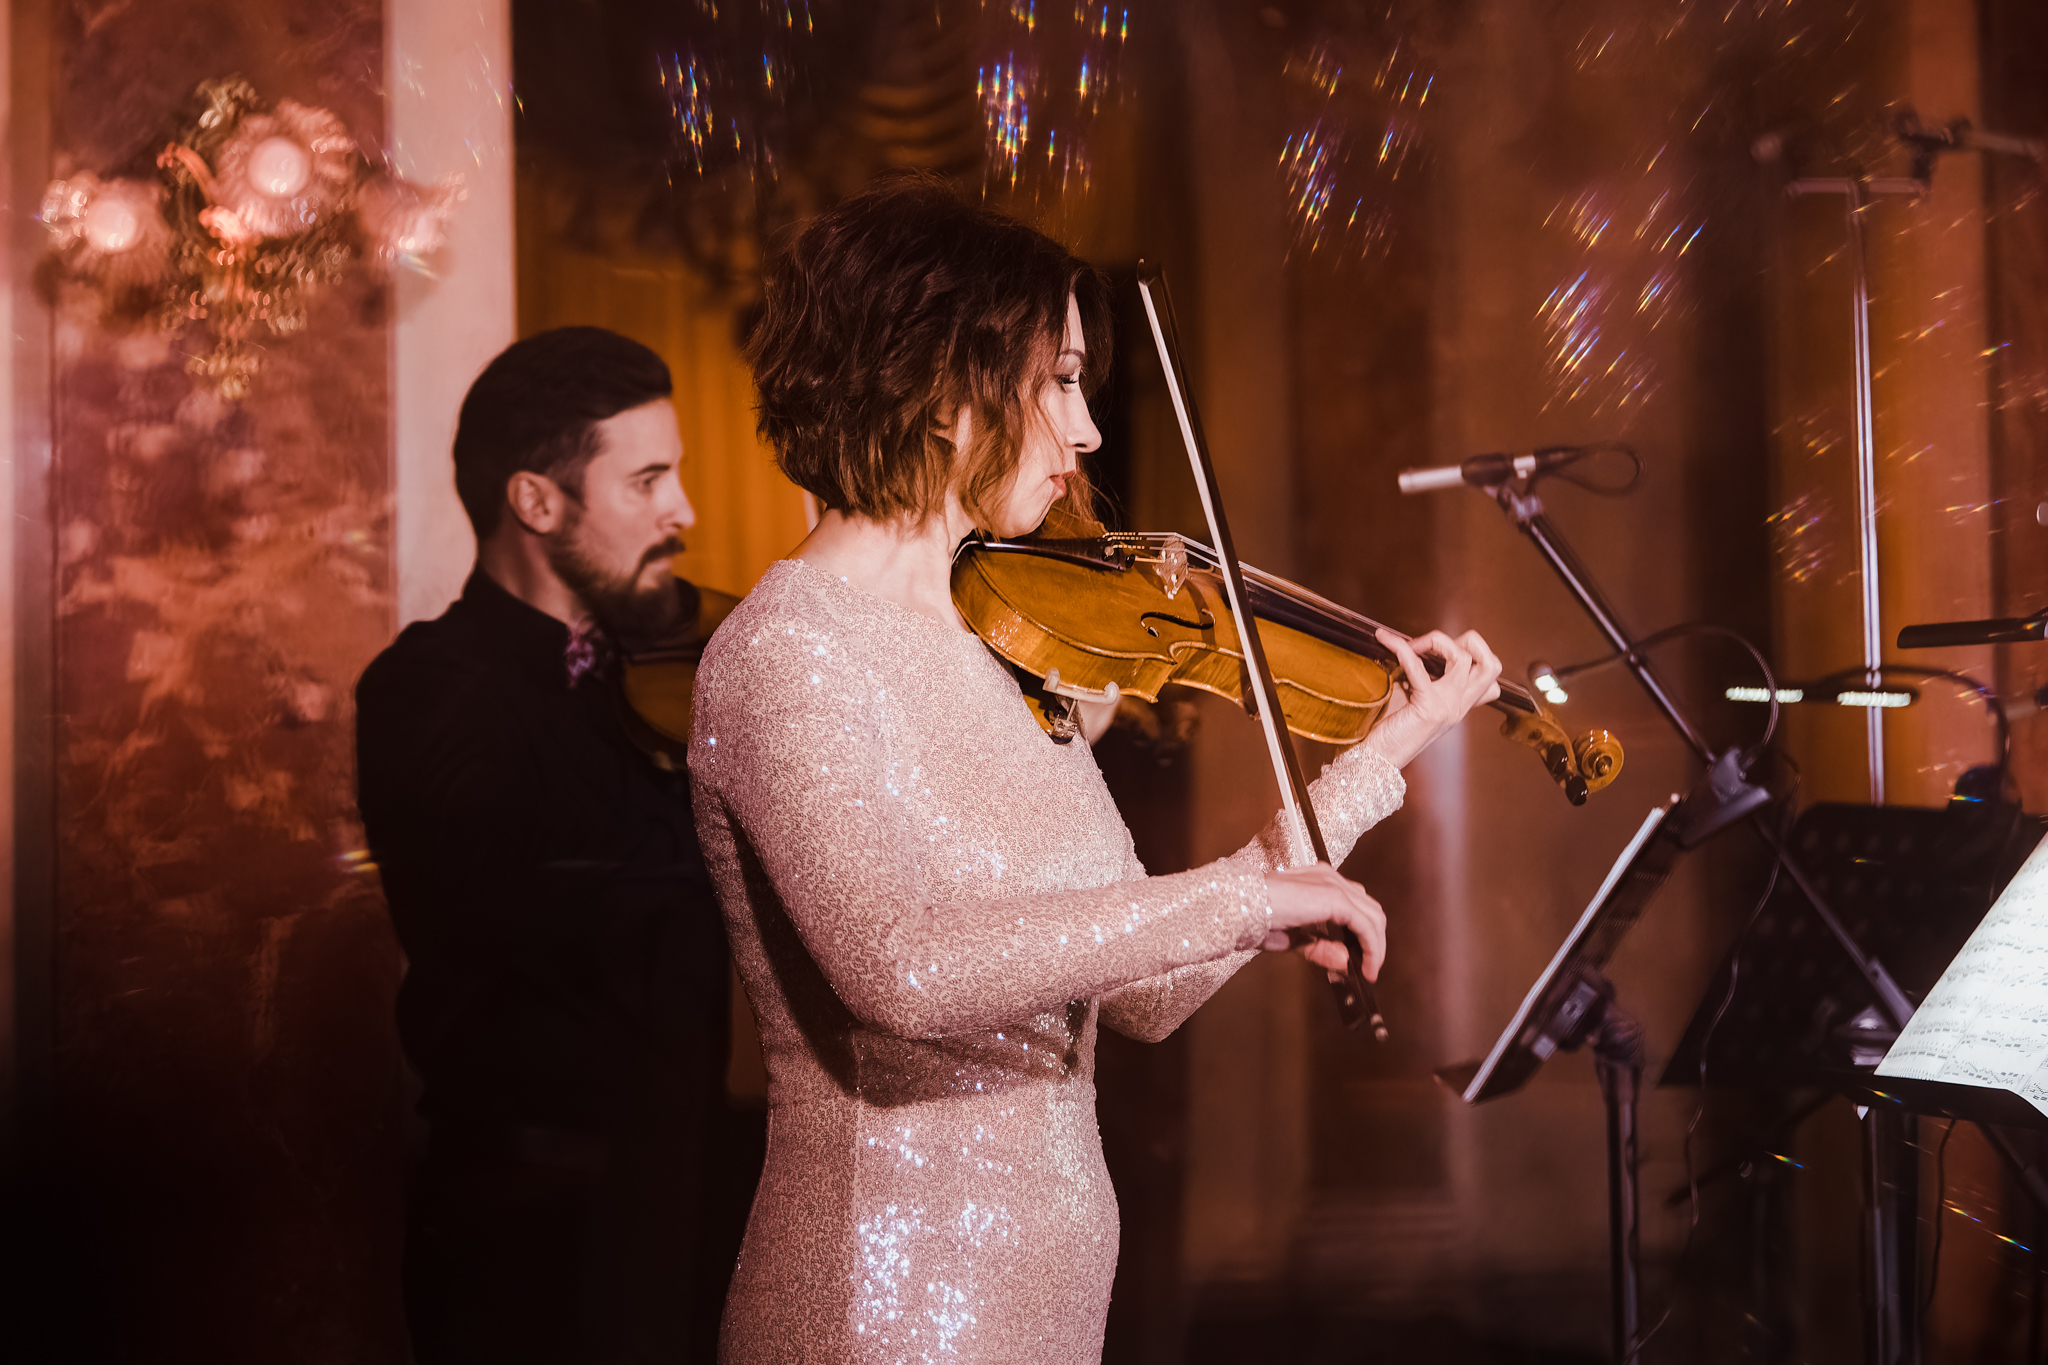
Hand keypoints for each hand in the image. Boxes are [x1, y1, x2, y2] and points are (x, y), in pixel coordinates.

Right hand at [1261, 862, 1384, 982]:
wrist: (1242, 907)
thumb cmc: (1256, 918)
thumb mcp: (1293, 940)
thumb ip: (1320, 948)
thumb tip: (1345, 961)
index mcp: (1320, 882)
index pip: (1355, 906)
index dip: (1363, 934)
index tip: (1362, 959)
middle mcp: (1330, 878)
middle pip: (1370, 910)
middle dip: (1373, 941)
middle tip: (1368, 967)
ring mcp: (1334, 885)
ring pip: (1373, 917)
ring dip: (1375, 946)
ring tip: (1369, 969)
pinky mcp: (1336, 898)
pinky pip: (1366, 925)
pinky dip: (1371, 947)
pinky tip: (1366, 965)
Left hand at [1363, 627, 1501, 769]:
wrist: (1377, 761)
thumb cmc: (1389, 733)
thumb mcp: (1414, 704)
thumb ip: (1421, 681)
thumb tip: (1410, 650)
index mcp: (1458, 706)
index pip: (1490, 677)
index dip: (1473, 654)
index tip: (1440, 651)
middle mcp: (1458, 706)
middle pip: (1492, 664)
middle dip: (1468, 641)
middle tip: (1436, 644)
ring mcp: (1446, 707)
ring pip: (1464, 658)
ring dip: (1436, 641)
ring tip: (1410, 644)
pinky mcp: (1427, 708)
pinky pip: (1419, 667)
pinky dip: (1402, 648)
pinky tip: (1387, 641)